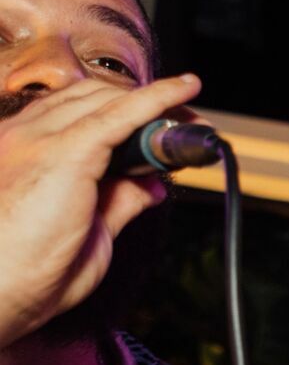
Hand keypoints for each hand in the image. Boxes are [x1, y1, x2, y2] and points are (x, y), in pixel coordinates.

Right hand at [0, 74, 201, 345]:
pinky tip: (183, 90)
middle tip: (187, 122)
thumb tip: (153, 184)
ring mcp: (37, 140)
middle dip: (143, 105)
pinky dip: (156, 99)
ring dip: (155, 104)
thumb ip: (119, 202)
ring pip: (107, 100)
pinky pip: (120, 114)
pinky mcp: (62, 153)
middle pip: (93, 99)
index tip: (162, 122)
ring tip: (192, 116)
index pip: (75, 112)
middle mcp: (23, 137)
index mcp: (20, 152)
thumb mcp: (86, 234)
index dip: (122, 111)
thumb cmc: (25, 275)